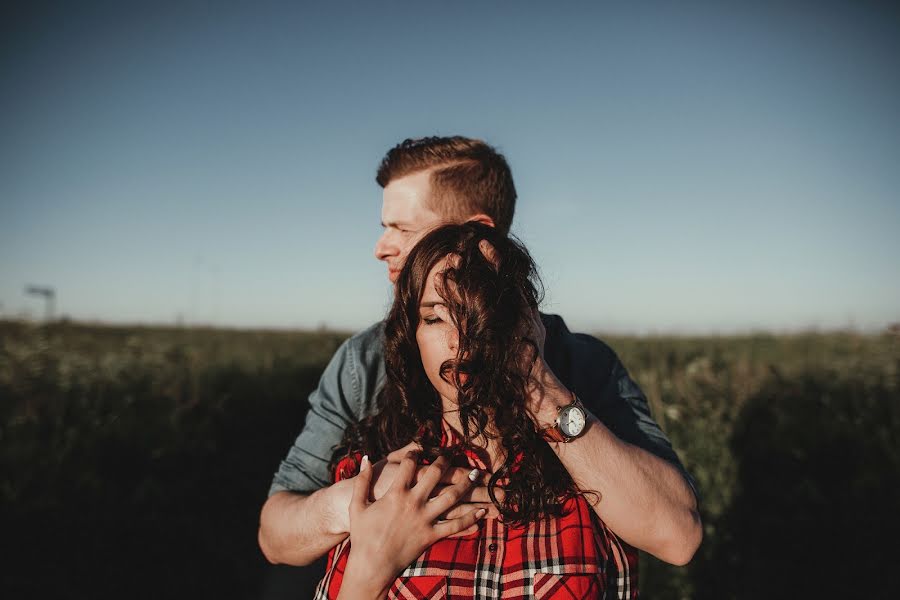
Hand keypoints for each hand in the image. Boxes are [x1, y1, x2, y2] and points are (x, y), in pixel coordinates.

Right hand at [338, 452, 486, 598]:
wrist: (370, 564)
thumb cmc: (362, 534)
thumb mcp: (357, 504)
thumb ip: (362, 480)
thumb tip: (366, 458)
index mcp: (395, 493)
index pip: (409, 464)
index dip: (414, 453)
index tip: (418, 450)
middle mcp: (413, 503)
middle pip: (435, 475)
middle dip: (445, 462)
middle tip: (451, 456)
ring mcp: (424, 520)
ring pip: (451, 497)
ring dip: (465, 485)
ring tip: (475, 475)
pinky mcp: (431, 536)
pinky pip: (454, 526)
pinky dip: (469, 519)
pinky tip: (481, 511)